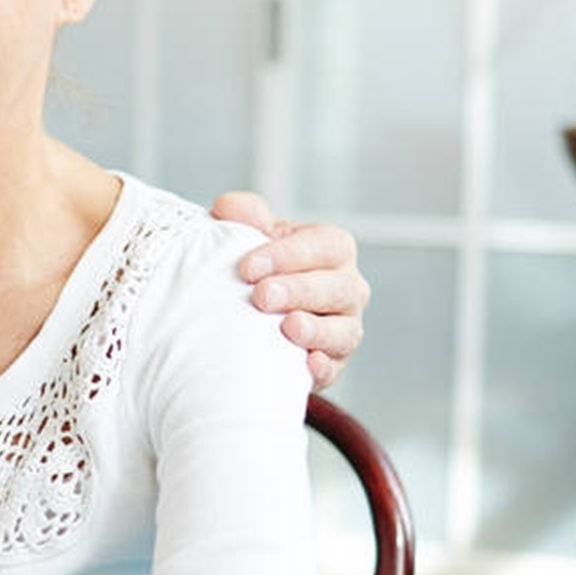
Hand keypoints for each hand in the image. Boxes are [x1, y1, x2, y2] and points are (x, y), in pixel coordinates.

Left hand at [212, 191, 369, 390]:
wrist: (250, 312)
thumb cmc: (258, 267)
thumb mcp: (250, 235)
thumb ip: (244, 216)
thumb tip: (228, 207)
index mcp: (331, 249)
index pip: (324, 246)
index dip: (288, 255)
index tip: (248, 267)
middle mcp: (346, 288)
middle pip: (337, 287)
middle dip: (299, 291)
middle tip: (262, 296)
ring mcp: (344, 327)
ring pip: (344, 330)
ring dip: (316, 330)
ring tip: (288, 327)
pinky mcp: (333, 363)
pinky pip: (336, 367)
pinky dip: (323, 367)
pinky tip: (306, 366)